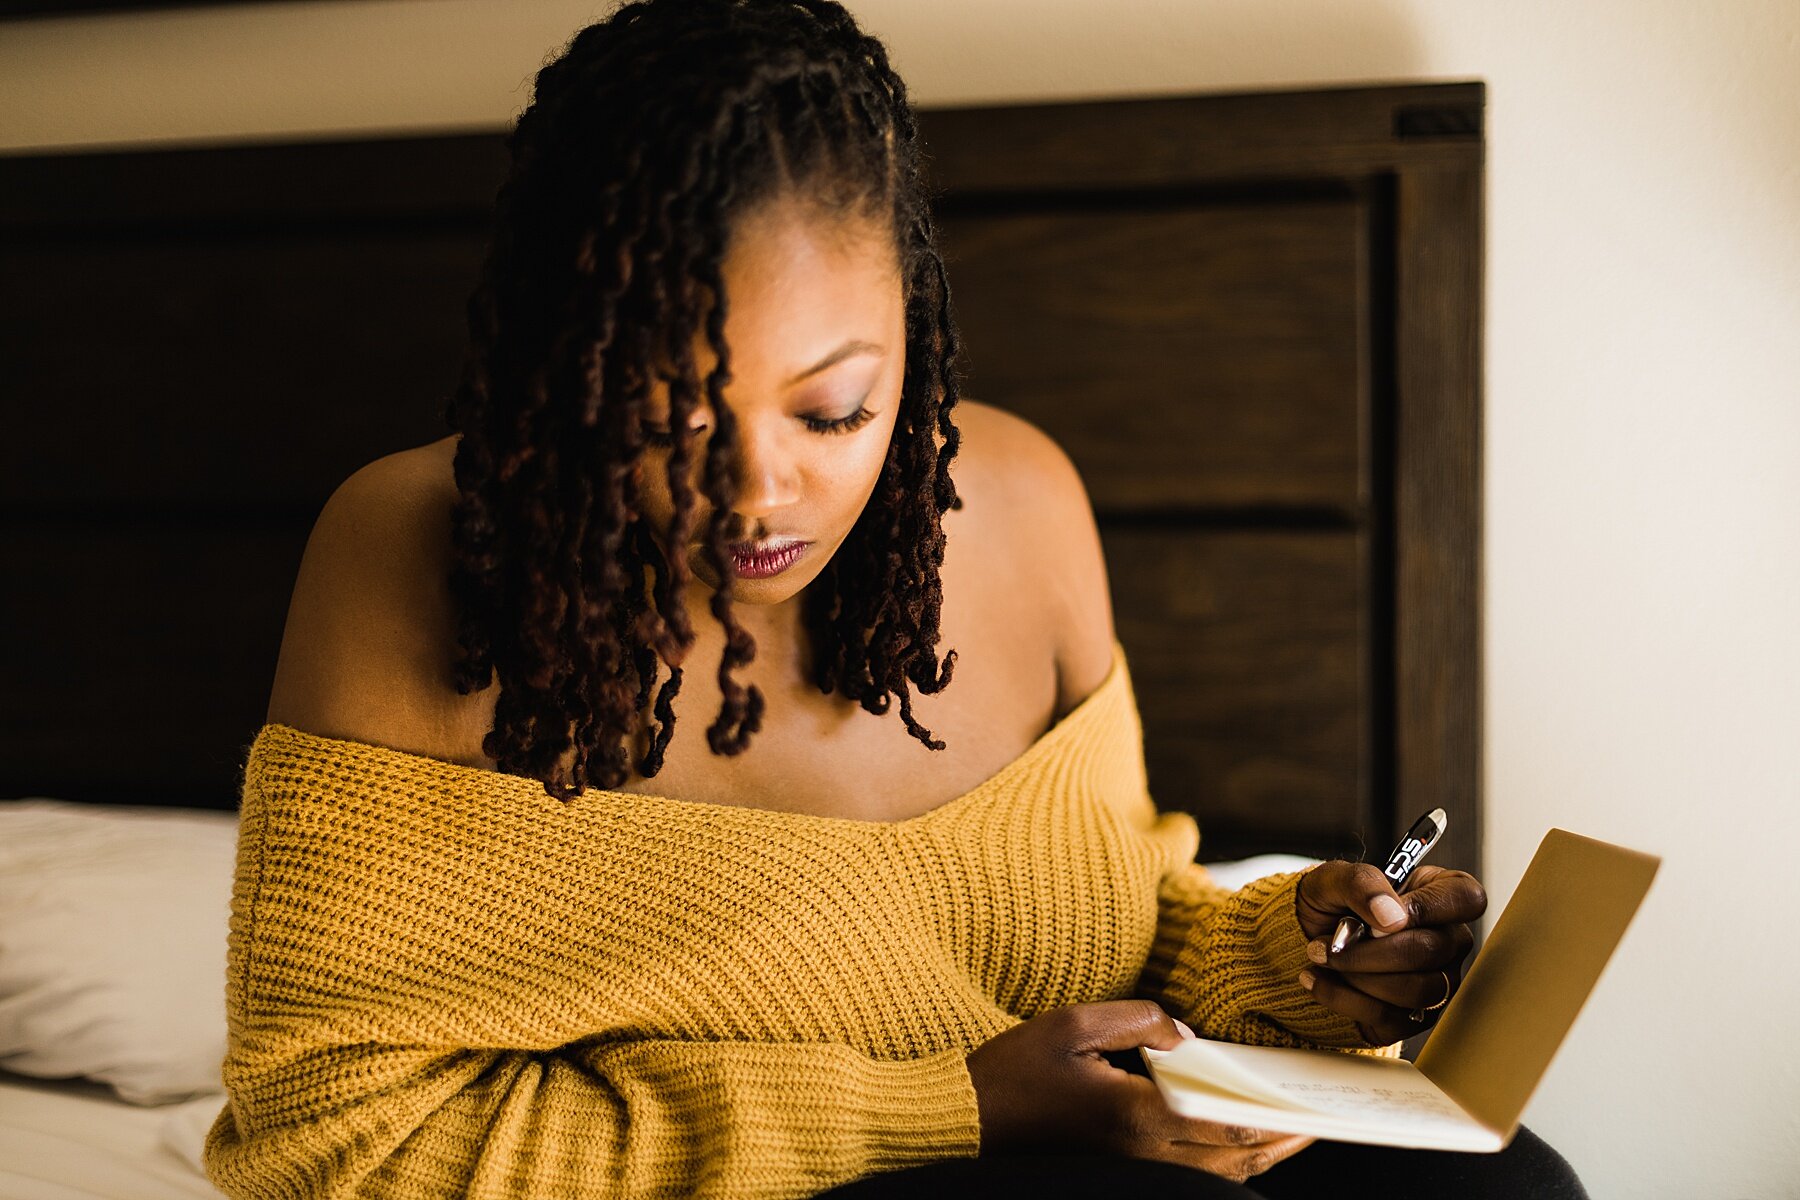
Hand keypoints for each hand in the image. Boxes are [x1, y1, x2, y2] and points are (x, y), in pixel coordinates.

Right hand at [965, 999, 1313, 1182]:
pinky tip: (1234, 1137)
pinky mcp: (1121, 1169)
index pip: (1227, 1124)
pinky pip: (1190, 1172)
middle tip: (1315, 1121)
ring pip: (1216, 1173)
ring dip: (1256, 1154)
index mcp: (1136, 1116)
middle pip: (1233, 1158)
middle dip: (1279, 1141)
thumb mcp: (1074, 1023)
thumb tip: (1187, 1037)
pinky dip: (1222, 1159)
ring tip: (1287, 1130)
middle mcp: (1142, 1153)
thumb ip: (1141, 1020)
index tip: (1308, 1105)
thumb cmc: (1015, 1070)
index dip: (1275, 1119)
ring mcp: (1131, 1169)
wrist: (969, 1118)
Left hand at [1294, 862, 1486, 1044]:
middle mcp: (1449, 939)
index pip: (1468, 899)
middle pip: (1431, 951)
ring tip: (1321, 958)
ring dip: (1356, 976)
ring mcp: (1438, 981)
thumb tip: (1391, 917)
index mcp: (1441, 894)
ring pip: (1416, 990)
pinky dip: (1341, 998)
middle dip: (1368, 950)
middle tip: (1325, 943)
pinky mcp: (1415, 1017)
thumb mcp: (1334, 878)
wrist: (1304, 940)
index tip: (1378, 917)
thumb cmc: (1331, 903)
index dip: (1425, 908)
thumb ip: (1363, 883)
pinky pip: (1389, 1017)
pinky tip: (1318, 980)